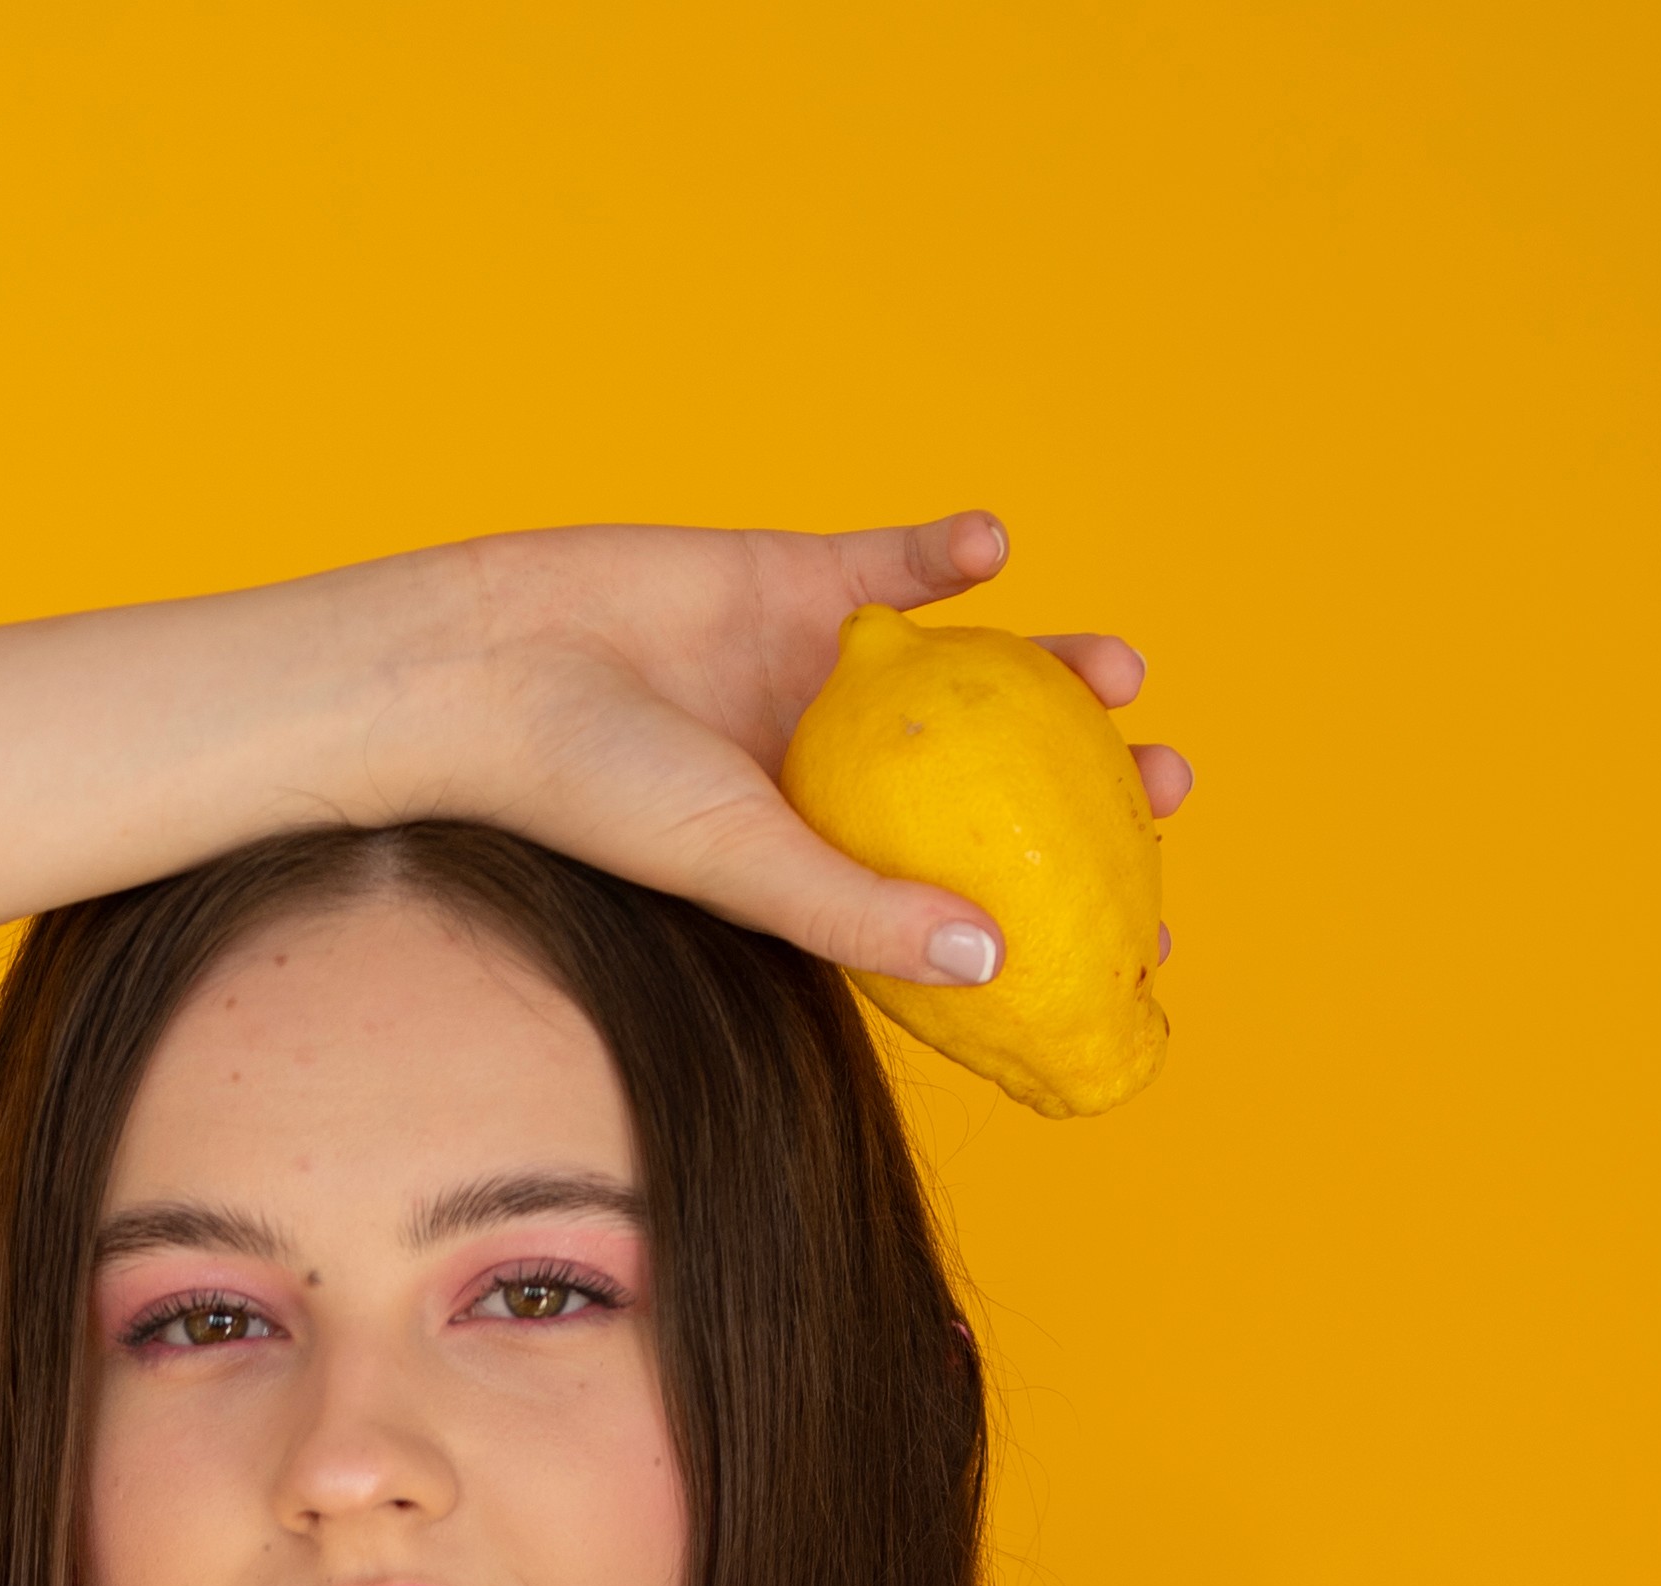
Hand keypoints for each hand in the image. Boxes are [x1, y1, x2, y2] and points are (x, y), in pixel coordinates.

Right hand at [360, 516, 1192, 998]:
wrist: (491, 667)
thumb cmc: (596, 791)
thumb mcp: (744, 865)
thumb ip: (860, 912)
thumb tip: (996, 962)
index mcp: (821, 858)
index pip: (958, 894)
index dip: (1052, 910)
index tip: (1144, 926)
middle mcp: (834, 773)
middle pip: (990, 783)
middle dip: (1088, 783)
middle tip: (1168, 780)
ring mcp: (819, 675)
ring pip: (967, 675)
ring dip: (1050, 666)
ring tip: (1119, 672)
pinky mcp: (792, 579)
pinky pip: (893, 565)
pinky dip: (948, 554)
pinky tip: (996, 549)